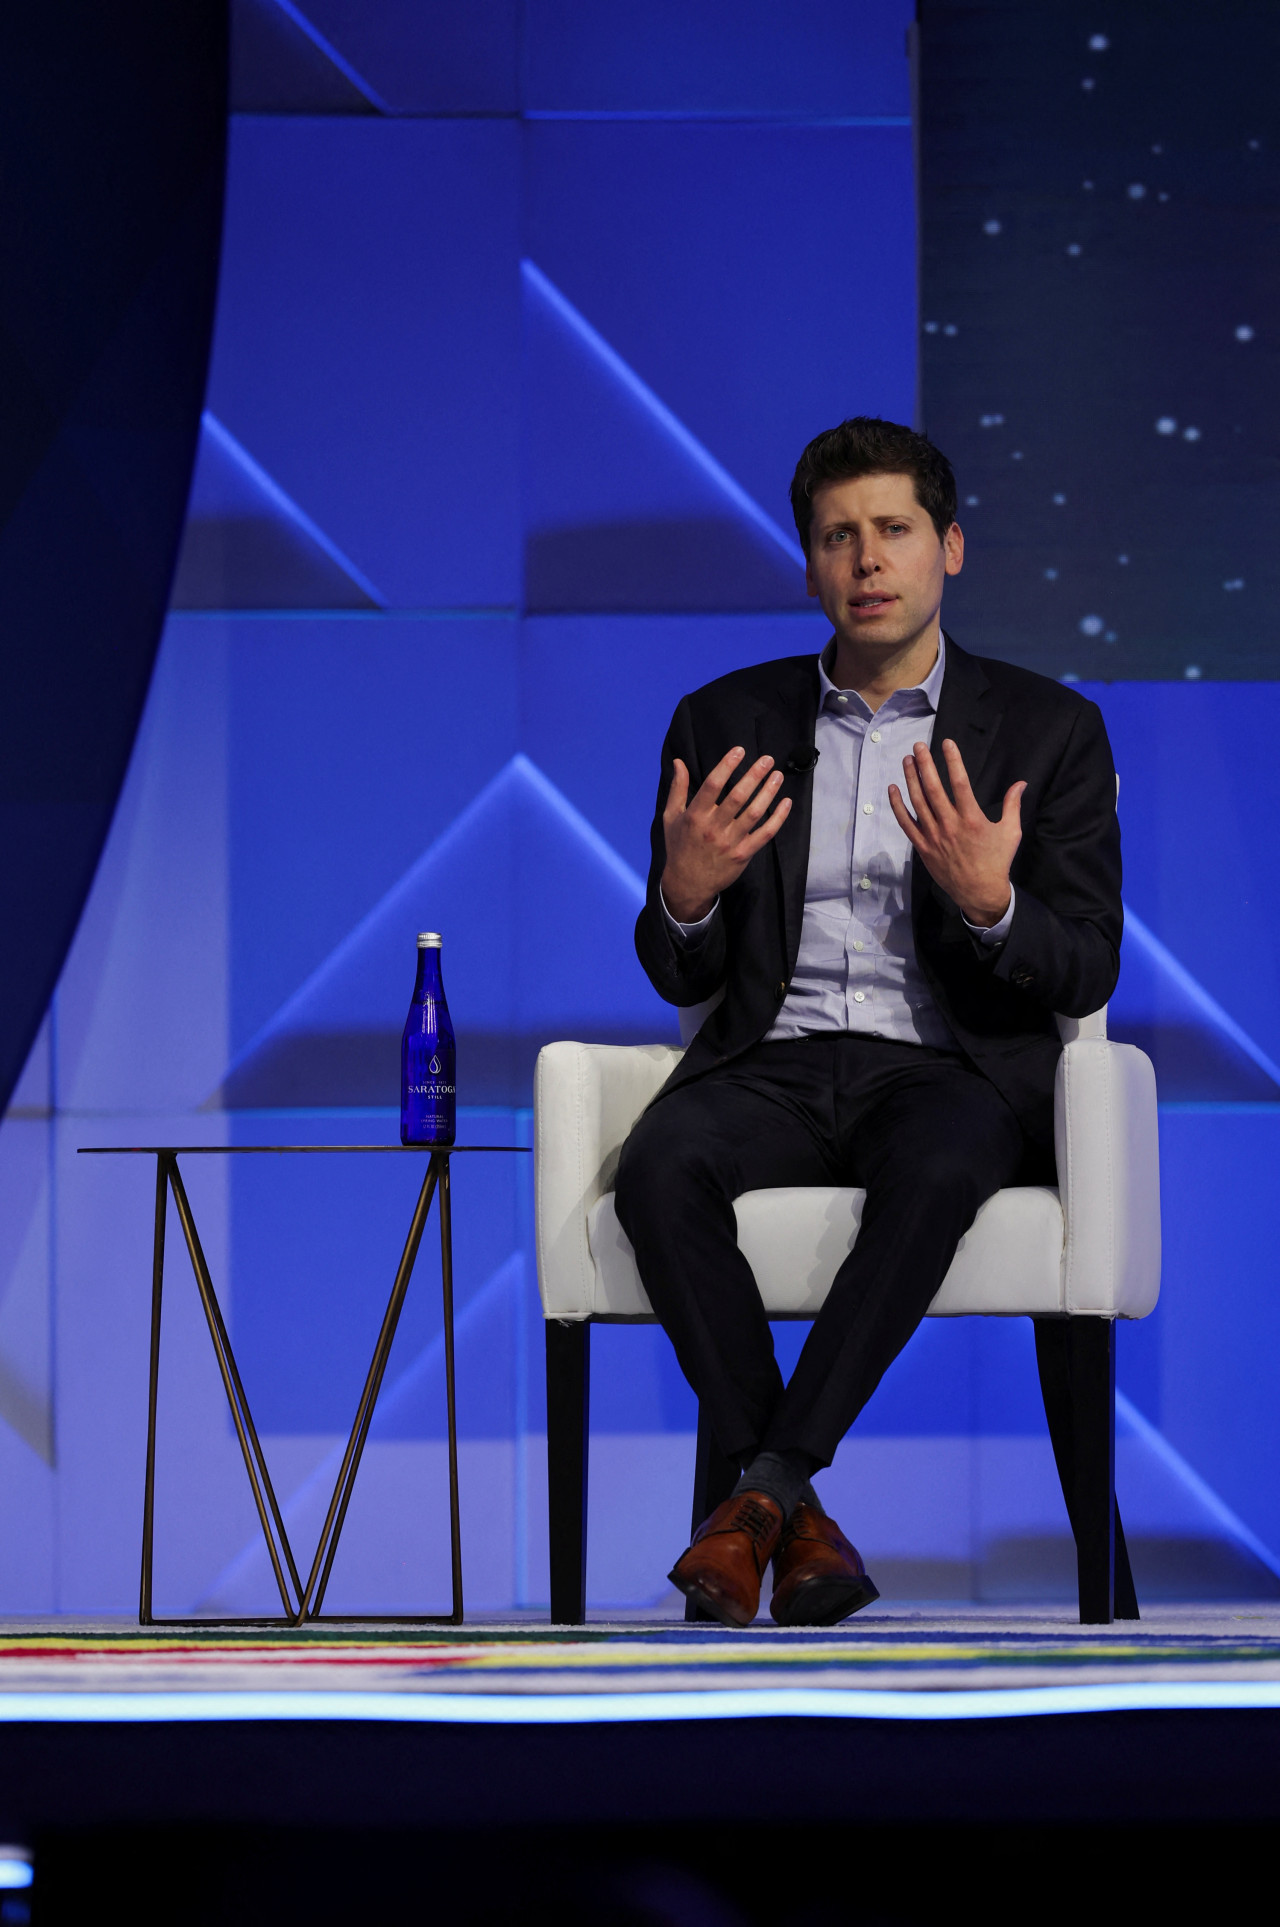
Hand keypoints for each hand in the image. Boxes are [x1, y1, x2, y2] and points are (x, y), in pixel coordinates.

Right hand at [661, 747, 791, 921]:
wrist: (688, 883)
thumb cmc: (679, 846)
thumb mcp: (670, 817)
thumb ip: (678, 789)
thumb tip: (678, 762)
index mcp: (695, 816)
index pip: (712, 786)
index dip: (727, 766)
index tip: (739, 751)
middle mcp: (713, 827)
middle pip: (738, 797)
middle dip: (754, 775)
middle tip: (767, 759)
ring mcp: (730, 842)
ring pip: (754, 813)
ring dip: (768, 792)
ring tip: (777, 776)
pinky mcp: (743, 854)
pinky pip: (765, 834)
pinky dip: (778, 818)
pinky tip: (786, 803)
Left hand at [888, 738, 1023, 926]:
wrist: (980, 892)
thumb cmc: (997, 861)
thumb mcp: (1011, 832)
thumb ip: (1013, 805)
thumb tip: (1021, 783)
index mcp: (973, 819)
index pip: (960, 783)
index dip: (953, 761)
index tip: (947, 743)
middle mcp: (951, 825)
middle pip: (934, 789)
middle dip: (925, 764)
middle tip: (919, 746)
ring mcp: (934, 837)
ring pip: (918, 802)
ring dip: (911, 779)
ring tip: (907, 760)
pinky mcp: (923, 847)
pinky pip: (906, 824)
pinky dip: (898, 806)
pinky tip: (894, 789)